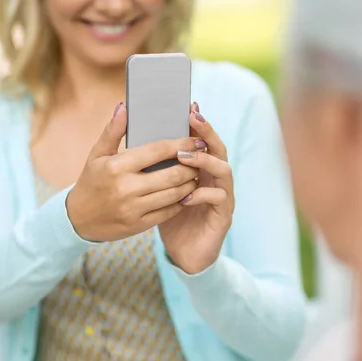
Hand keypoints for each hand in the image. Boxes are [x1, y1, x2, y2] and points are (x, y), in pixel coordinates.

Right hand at [67, 103, 204, 241]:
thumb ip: (112, 131)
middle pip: (172, 174)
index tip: (197, 139)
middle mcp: (126, 187)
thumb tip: (124, 107)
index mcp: (117, 166)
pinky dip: (182, 201)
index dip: (181, 144)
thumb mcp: (97, 155)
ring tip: (196, 174)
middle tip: (201, 158)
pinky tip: (187, 193)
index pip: (158, 150)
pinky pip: (169, 211)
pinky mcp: (139, 225)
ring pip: (175, 194)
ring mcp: (134, 208)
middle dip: (192, 164)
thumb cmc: (91, 182)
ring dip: (190, 183)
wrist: (78, 220)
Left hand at [159, 103, 235, 273]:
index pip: (202, 141)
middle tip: (193, 118)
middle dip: (206, 132)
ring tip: (185, 156)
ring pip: (224, 170)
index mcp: (200, 170)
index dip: (197, 124)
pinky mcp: (223, 216)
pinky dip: (203, 194)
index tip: (188, 106)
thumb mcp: (157, 190)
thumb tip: (137, 139)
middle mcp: (215, 179)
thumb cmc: (170, 219)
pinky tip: (186, 194)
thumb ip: (153, 167)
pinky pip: (219, 199)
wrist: (183, 254)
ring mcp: (222, 196)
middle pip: (218, 149)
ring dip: (206, 160)